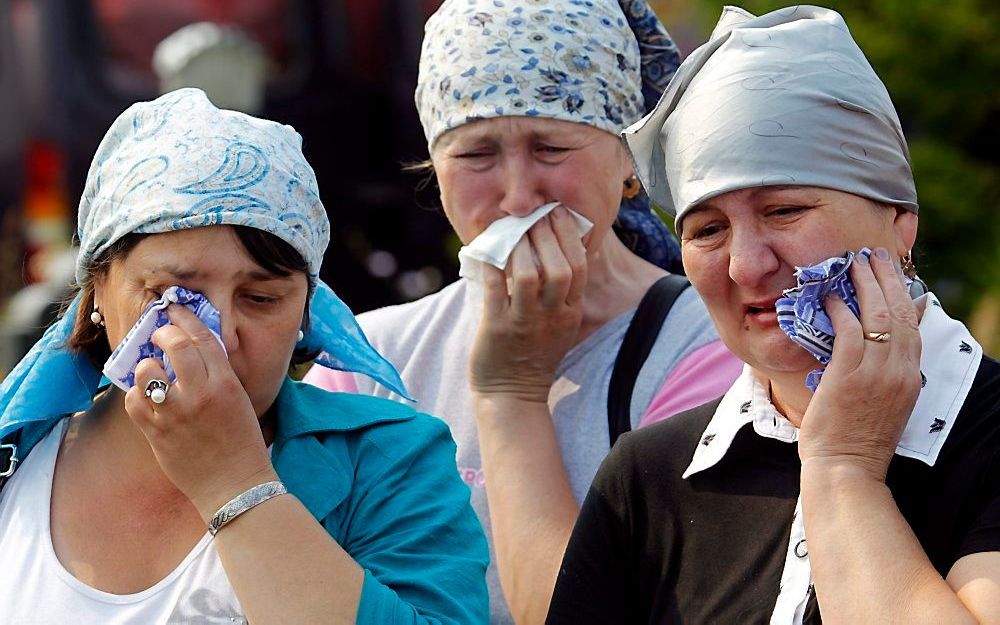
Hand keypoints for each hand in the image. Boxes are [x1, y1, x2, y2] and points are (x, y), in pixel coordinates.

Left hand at [124, 304, 276, 520]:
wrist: (235, 485)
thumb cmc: (242, 442)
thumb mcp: (238, 400)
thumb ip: (217, 374)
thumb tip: (192, 348)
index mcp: (226, 383)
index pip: (202, 337)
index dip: (186, 318)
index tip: (174, 309)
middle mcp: (200, 394)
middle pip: (174, 345)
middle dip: (162, 334)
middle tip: (160, 336)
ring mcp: (176, 414)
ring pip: (146, 372)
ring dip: (146, 367)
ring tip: (152, 373)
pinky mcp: (156, 433)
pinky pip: (133, 402)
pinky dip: (136, 396)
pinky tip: (146, 398)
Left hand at [469, 207, 587, 403]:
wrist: (513, 396)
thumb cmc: (534, 354)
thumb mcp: (560, 324)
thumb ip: (561, 292)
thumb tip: (551, 247)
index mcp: (570, 313)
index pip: (578, 267)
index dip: (569, 236)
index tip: (557, 214)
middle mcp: (552, 317)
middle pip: (558, 268)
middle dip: (546, 235)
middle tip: (534, 215)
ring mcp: (524, 323)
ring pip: (527, 276)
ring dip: (519, 248)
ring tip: (512, 230)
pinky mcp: (497, 329)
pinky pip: (495, 290)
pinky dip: (491, 266)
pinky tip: (487, 250)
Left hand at [798, 247, 921, 480]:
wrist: (847, 468)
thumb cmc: (857, 438)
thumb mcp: (884, 401)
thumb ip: (887, 371)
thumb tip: (880, 346)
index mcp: (910, 377)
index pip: (913, 326)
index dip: (903, 294)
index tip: (893, 273)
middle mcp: (899, 371)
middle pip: (900, 312)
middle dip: (888, 278)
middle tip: (875, 255)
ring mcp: (876, 372)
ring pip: (878, 315)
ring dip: (866, 284)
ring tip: (855, 263)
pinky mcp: (850, 375)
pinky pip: (849, 332)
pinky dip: (842, 310)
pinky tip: (832, 296)